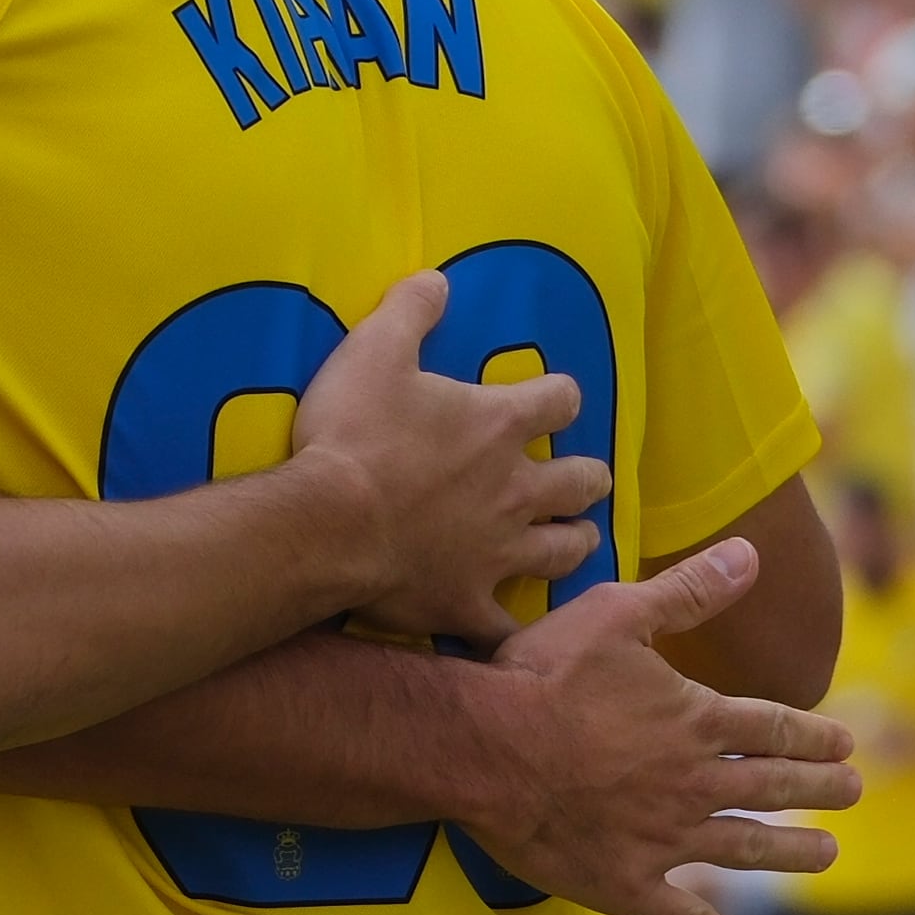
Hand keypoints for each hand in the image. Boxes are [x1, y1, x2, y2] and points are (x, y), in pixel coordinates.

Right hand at [289, 270, 608, 643]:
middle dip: (586, 476)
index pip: (559, 400)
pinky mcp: (469, 599)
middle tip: (582, 477)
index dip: (560, 396)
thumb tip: (439, 278)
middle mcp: (516, 487)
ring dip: (574, 541)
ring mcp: (498, 550)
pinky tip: (525, 635)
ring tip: (576, 538)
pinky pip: (507, 626)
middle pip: (581, 481)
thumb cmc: (354, 431)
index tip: (554, 398)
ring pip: (563, 550)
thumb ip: (411, 310)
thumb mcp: (373, 348)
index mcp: (498, 424)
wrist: (328, 521)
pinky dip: (517, 631)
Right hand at [452, 539, 856, 914]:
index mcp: (694, 720)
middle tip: (852, 793)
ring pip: (745, 849)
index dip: (813, 734)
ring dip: (791, 853)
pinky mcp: (628, 883)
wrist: (485, 750)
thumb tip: (751, 554)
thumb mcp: (614, 613)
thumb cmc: (543, 675)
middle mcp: (694, 784)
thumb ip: (687, 590)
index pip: (772, 726)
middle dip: (817, 789)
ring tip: (826, 855)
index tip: (845, 743)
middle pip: (770, 787)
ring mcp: (665, 840)